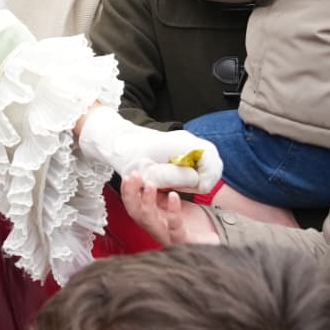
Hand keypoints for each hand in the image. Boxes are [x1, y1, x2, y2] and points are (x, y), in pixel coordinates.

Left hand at [76, 107, 222, 192]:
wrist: (117, 141)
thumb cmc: (129, 156)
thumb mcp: (151, 173)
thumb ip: (176, 178)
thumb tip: (198, 181)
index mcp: (183, 143)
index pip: (212, 162)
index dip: (206, 180)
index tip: (193, 189)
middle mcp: (188, 140)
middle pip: (212, 162)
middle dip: (202, 179)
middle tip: (184, 188)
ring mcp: (186, 142)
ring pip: (207, 163)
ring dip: (196, 177)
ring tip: (176, 183)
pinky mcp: (182, 148)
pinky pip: (197, 163)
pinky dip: (191, 173)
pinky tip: (175, 177)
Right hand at [121, 173, 220, 245]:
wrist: (212, 235)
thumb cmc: (191, 219)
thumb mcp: (172, 201)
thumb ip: (161, 191)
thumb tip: (152, 170)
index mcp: (152, 216)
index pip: (133, 205)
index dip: (127, 191)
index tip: (128, 175)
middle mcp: (156, 227)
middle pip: (136, 215)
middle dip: (131, 195)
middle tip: (133, 177)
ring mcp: (168, 235)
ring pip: (150, 222)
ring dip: (147, 203)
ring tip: (150, 185)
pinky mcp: (183, 239)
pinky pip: (175, 227)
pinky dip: (173, 211)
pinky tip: (173, 196)